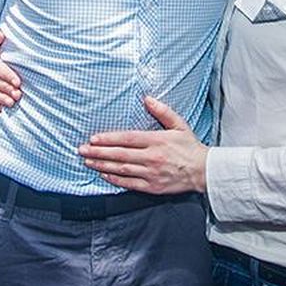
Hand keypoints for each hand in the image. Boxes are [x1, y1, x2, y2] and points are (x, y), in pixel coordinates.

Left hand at [78, 96, 208, 194]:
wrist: (203, 171)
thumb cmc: (190, 147)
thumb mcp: (179, 125)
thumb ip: (162, 111)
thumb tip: (147, 99)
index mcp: (157, 141)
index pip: (127, 139)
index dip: (108, 139)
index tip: (93, 138)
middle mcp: (152, 157)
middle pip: (120, 154)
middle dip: (98, 152)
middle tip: (82, 150)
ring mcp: (151, 173)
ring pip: (122, 169)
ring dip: (102, 165)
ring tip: (88, 161)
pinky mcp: (152, 187)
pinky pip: (129, 183)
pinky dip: (115, 179)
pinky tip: (103, 175)